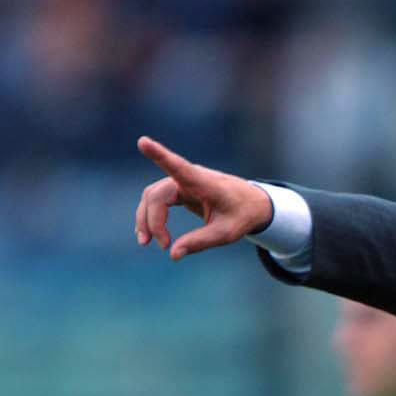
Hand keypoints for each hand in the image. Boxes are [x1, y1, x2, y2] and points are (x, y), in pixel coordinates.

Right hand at [134, 136, 272, 259]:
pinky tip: (148, 233)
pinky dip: (151, 216)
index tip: (143, 141)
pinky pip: (156, 200)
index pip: (178, 167)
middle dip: (152, 221)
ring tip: (147, 243)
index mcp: (204, 183)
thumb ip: (200, 242)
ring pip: (152, 197)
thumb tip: (172, 254)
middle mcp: (189, 177)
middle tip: (163, 246)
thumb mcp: (226, 233)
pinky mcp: (179, 188)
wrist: (252, 203)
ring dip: (146, 219)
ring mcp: (182, 181)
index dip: (159, 155)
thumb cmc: (241, 215)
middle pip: (157, 195)